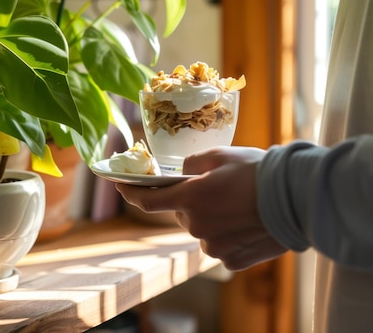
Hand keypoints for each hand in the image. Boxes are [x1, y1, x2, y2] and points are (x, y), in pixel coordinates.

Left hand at [116, 146, 287, 270]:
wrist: (297, 198)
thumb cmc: (258, 172)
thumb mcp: (219, 155)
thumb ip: (192, 165)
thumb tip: (183, 175)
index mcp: (189, 200)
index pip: (148, 200)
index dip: (131, 193)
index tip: (120, 187)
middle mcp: (196, 227)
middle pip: (183, 214)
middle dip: (192, 201)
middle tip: (217, 188)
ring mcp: (214, 247)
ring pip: (203, 231)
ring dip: (212, 219)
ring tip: (239, 205)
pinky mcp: (232, 261)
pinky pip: (222, 246)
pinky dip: (229, 235)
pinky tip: (247, 223)